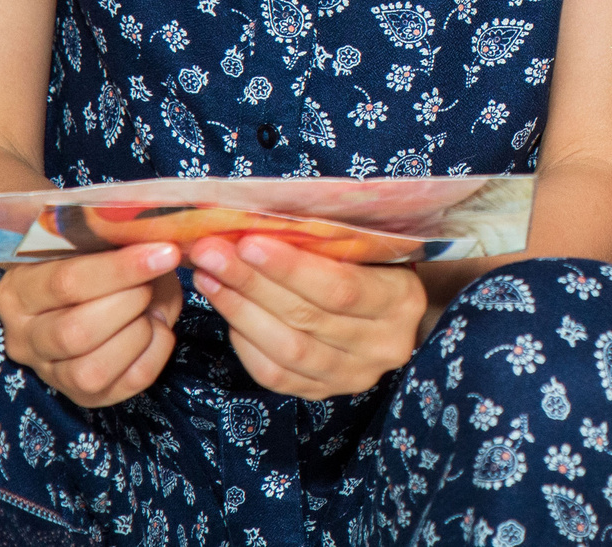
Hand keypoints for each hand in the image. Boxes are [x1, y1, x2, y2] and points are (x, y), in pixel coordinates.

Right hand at [0, 242, 182, 408]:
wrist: (109, 295)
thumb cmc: (102, 264)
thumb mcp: (101, 245)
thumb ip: (117, 243)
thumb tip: (157, 243)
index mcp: (19, 292)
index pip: (65, 283)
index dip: (120, 269)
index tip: (165, 253)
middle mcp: (23, 338)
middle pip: (75, 332)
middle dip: (130, 303)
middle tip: (151, 283)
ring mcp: (51, 373)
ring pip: (92, 370)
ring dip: (138, 333)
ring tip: (150, 309)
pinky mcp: (84, 395)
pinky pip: (128, 383)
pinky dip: (156, 353)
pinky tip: (158, 328)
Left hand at [188, 235, 426, 399]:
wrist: (390, 315)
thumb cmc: (374, 267)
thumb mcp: (368, 248)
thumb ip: (328, 242)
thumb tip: (261, 220)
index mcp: (402, 301)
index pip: (340, 288)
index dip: (291, 268)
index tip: (247, 242)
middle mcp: (384, 345)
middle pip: (307, 318)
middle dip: (252, 284)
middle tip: (212, 255)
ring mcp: (354, 375)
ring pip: (287, 349)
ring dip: (240, 311)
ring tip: (209, 279)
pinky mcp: (324, 392)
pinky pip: (274, 375)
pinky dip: (245, 342)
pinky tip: (227, 310)